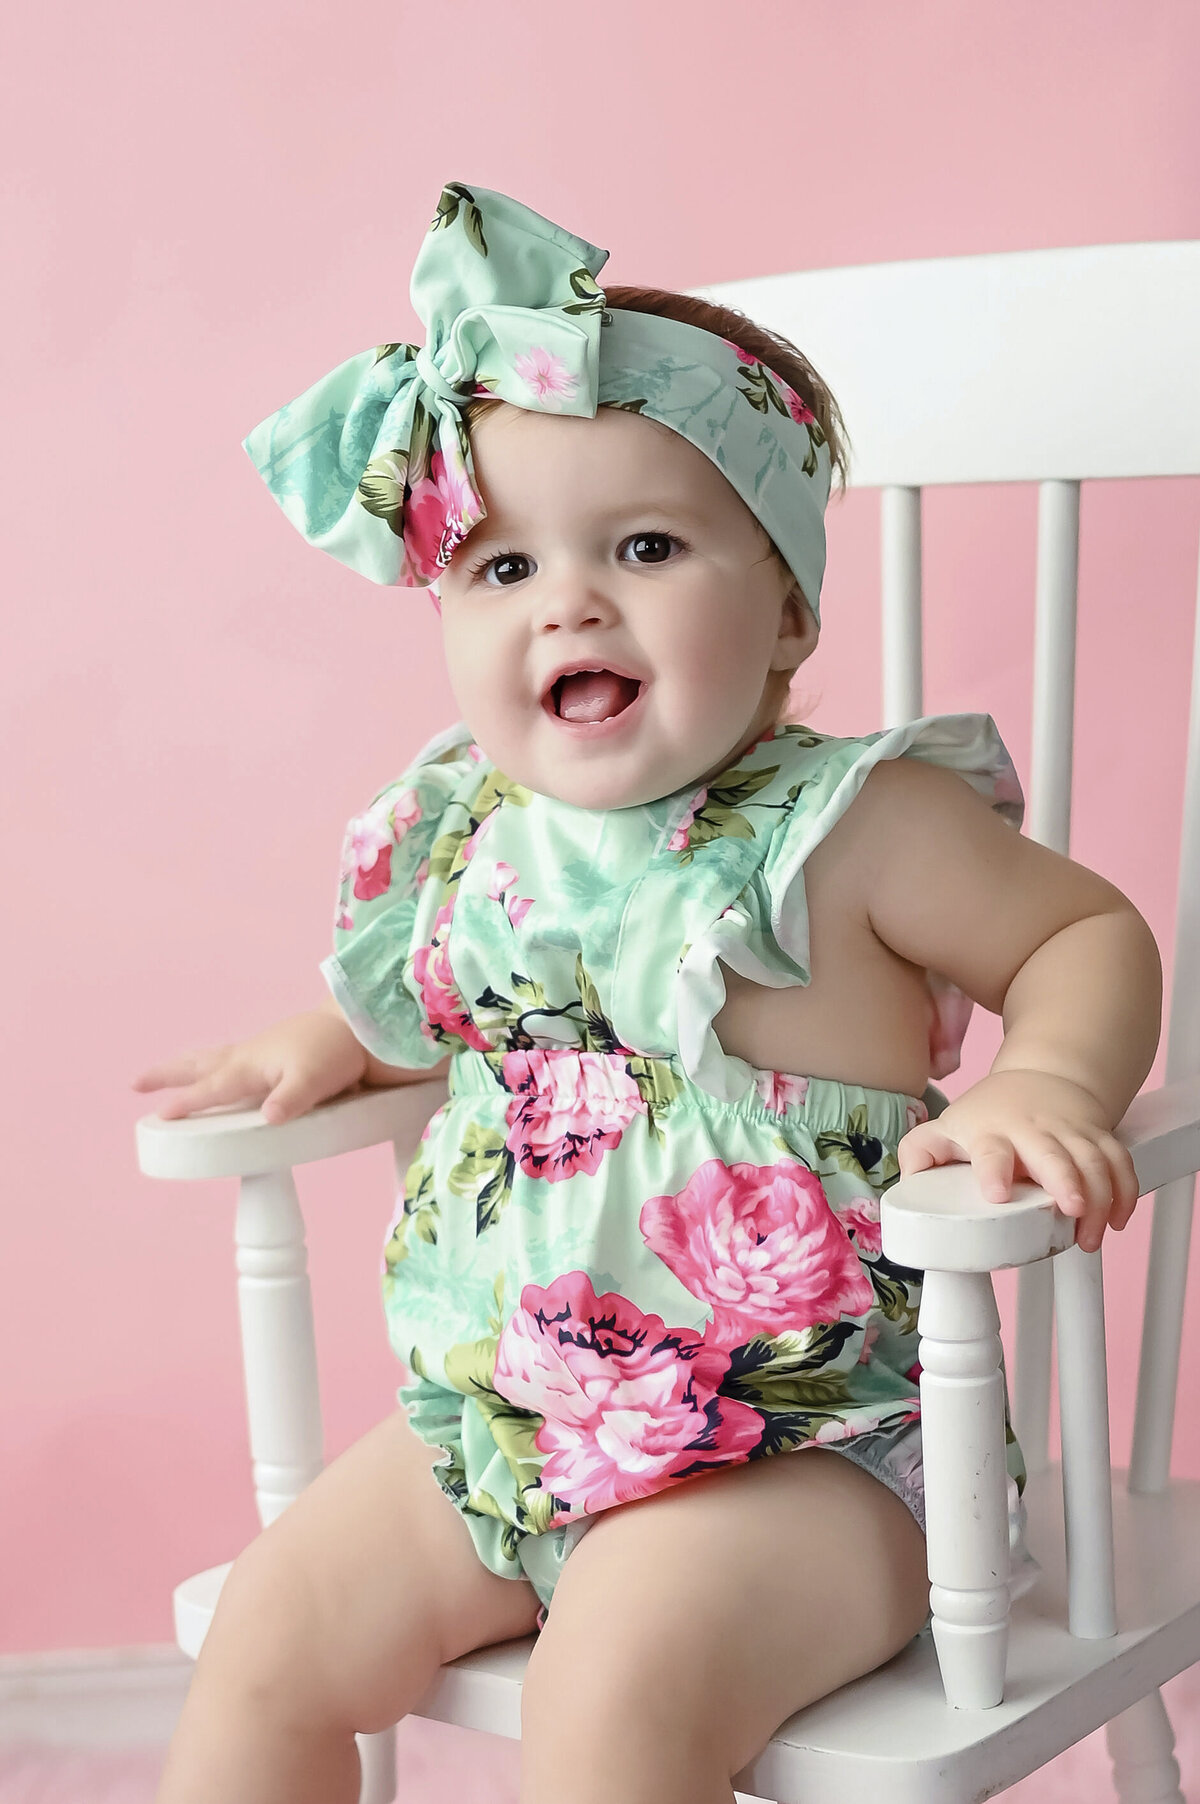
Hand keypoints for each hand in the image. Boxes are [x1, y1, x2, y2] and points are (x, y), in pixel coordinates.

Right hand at [132, 1007, 367, 1124]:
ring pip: (209, 1059)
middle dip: (166, 1075)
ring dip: (183, 1066)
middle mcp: (247, 1057)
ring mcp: (256, 1052)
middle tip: (134, 1084)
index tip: (160, 1115)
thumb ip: (292, 1098)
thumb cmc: (334, 1053)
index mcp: (251, 1066)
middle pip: (198, 1066)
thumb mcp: (315, 1080)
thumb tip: (270, 1116)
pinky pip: (227, 1057)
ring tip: (160, 1075)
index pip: (212, 1088)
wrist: (356, 1026)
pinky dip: (209, 1063)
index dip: (187, 1103)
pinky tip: (214, 1071)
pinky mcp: (268, 1052)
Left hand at [897, 1069, 1139, 1251]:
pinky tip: (1119, 1221)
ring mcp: (1069, 1132)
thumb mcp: (948, 1127)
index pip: (991, 1150)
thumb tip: (905, 1188)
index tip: (998, 1193)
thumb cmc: (988, 1114)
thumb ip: (920, 1153)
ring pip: (1093, 1161)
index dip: (994, 1170)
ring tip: (1092, 1234)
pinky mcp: (1098, 1137)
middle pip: (1053, 1155)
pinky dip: (1126, 1191)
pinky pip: (1120, 1162)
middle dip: (1066, 1181)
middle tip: (1072, 1209)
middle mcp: (1032, 1130)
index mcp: (991, 1131)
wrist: (1040, 1077)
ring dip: (1100, 1198)